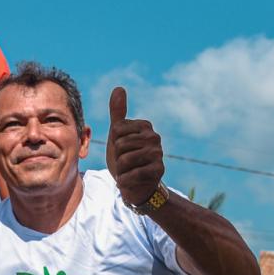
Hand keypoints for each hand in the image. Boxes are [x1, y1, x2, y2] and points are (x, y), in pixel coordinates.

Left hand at [104, 87, 164, 208]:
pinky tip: (128, 180)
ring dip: (121, 170)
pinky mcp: (159, 170)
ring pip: (125, 160)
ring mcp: (158, 153)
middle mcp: (154, 137)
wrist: (135, 186)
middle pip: (121, 145)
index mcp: (145, 126)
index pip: (116, 130)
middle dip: (117, 158)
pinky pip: (134, 173)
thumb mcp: (117, 135)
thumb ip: (117, 113)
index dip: (114, 143)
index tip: (122, 150)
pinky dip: (125, 180)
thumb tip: (119, 88)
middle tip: (125, 164)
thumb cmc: (125, 159)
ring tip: (128, 171)